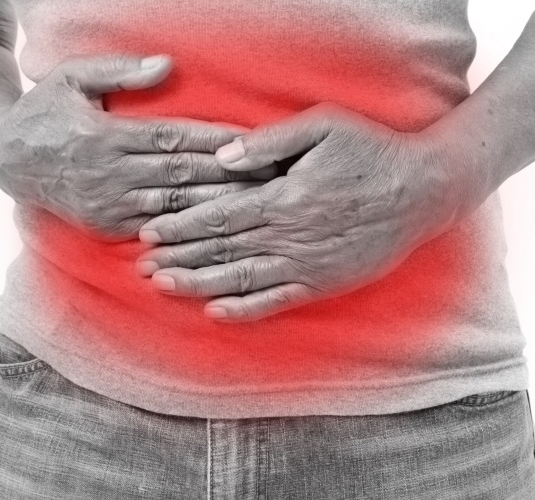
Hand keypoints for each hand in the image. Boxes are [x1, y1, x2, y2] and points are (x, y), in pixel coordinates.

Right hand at [0, 54, 274, 240]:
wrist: (9, 161)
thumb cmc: (44, 114)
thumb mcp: (70, 79)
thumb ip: (118, 73)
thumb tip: (167, 67)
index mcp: (106, 136)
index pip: (173, 137)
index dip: (213, 139)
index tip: (249, 140)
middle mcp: (111, 174)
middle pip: (182, 173)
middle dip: (228, 174)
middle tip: (268, 175)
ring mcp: (110, 205)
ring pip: (176, 204)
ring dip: (217, 204)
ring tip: (255, 204)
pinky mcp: (108, 226)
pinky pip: (157, 228)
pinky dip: (189, 228)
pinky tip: (218, 228)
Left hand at [136, 102, 463, 321]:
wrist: (422, 192)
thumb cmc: (372, 153)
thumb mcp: (324, 126)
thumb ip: (270, 141)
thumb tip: (223, 157)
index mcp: (282, 197)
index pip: (217, 215)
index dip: (180, 226)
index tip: (149, 234)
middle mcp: (287, 236)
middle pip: (220, 250)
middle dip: (178, 258)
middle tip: (143, 266)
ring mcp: (304, 264)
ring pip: (239, 279)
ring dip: (198, 284)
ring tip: (165, 287)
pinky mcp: (321, 283)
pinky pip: (276, 302)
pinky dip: (244, 310)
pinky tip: (216, 313)